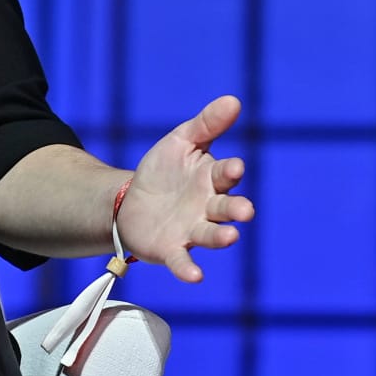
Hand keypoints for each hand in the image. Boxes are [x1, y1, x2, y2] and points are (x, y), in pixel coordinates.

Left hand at [116, 95, 253, 281]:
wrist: (130, 200)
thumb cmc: (163, 171)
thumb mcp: (181, 141)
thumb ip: (207, 124)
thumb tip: (233, 100)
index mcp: (211, 178)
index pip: (225, 174)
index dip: (230, 171)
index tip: (235, 167)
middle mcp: (207, 207)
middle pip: (225, 208)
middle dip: (235, 209)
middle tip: (244, 210)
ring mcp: (191, 229)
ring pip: (210, 234)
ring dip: (221, 237)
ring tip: (230, 236)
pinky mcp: (172, 248)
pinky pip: (182, 260)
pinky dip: (189, 268)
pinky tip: (195, 275)